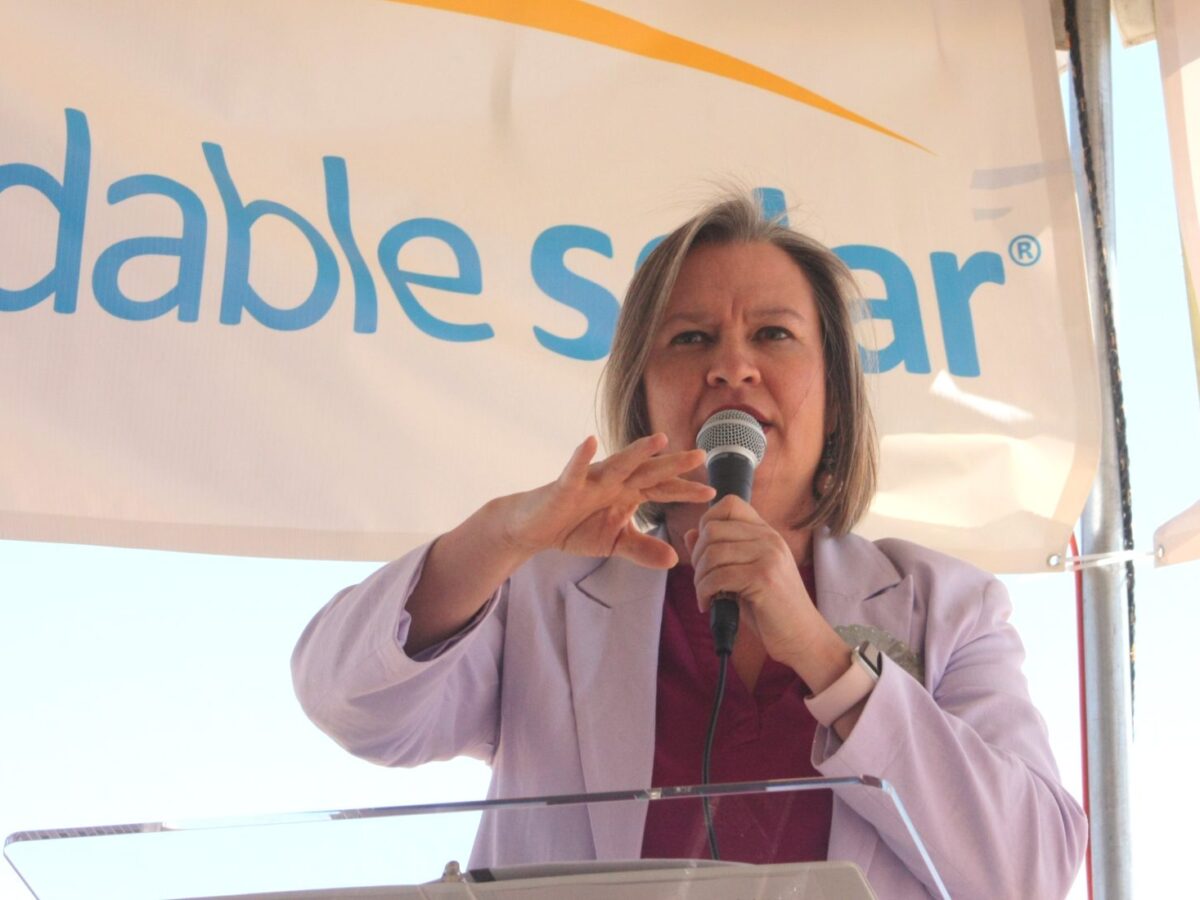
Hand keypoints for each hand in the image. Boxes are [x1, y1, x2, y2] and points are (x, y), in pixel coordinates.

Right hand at [504, 434, 715, 568]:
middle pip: (648, 471)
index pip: (662, 489)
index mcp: (627, 492)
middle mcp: (614, 480)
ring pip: (618, 464)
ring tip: (659, 439)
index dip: (685, 490)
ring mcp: (591, 480)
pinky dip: (581, 457)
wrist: (535, 528)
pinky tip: (590, 442)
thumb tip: (674, 559)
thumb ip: (643, 548)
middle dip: (673, 464)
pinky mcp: (566, 485)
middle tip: (701, 455)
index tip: (712, 493)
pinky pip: (575, 469)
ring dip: (638, 451)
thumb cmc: (575, 527)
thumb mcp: (615, 542)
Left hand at [685, 495, 831, 669]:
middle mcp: (769, 538)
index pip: (730, 504)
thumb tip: (690, 533)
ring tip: (705, 594)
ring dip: (699, 578)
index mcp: (766, 533)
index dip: (707, 522)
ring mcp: (769, 556)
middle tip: (702, 580)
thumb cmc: (770, 608)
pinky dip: (704, 592)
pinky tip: (708, 605)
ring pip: (712, 553)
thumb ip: (720, 553)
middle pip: (713, 530)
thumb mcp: (742, 574)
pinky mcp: (764, 578)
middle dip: (697, 557)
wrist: (801, 636)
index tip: (705, 551)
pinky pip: (717, 577)